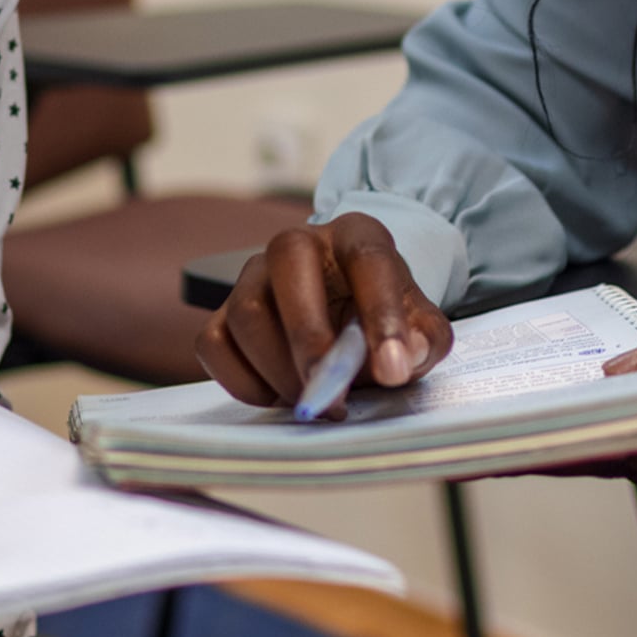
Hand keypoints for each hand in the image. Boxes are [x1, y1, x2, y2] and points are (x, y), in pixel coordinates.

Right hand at [196, 212, 453, 408]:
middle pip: (287, 264)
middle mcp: (297, 243)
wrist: (347, 314)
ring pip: (245, 312)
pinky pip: (214, 344)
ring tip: (313, 402)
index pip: (368, 259)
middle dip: (308, 338)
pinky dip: (243, 381)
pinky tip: (279, 396)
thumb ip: (423, 339)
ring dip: (277, 370)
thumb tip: (402, 357)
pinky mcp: (223, 311)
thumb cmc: (382, 318)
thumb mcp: (418, 327)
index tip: (394, 369)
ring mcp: (253, 275)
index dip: (382, 314)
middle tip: (330, 395)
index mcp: (355, 235)